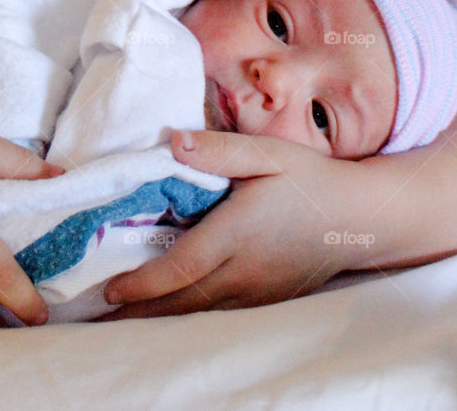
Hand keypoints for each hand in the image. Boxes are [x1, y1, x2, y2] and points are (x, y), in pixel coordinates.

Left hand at [100, 129, 362, 318]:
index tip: (110, 290)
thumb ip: (219, 150)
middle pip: (182, 300)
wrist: (359, 217)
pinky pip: (218, 309)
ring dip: (159, 314)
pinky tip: (168, 306)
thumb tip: (173, 143)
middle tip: (97, 311)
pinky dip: (187, 311)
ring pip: (198, 310)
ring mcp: (256, 290)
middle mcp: (244, 271)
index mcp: (239, 234)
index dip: (143, 284)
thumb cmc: (310, 179)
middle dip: (138, 310)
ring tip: (121, 313)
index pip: (182, 268)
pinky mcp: (266, 297)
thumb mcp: (267, 153)